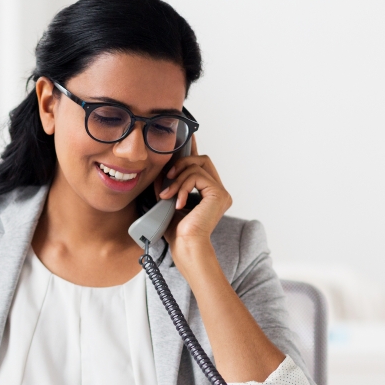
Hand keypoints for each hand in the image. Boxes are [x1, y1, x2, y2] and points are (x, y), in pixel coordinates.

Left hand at [154, 135, 232, 256]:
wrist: (185, 247)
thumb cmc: (176, 232)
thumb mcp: (168, 201)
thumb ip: (169, 184)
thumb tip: (163, 169)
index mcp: (209, 194)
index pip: (201, 165)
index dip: (192, 150)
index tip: (185, 137)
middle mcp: (218, 192)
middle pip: (202, 160)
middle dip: (181, 164)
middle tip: (168, 177)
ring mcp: (221, 193)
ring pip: (197, 166)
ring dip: (177, 179)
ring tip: (168, 196)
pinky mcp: (219, 194)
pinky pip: (197, 176)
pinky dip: (183, 186)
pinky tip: (178, 202)